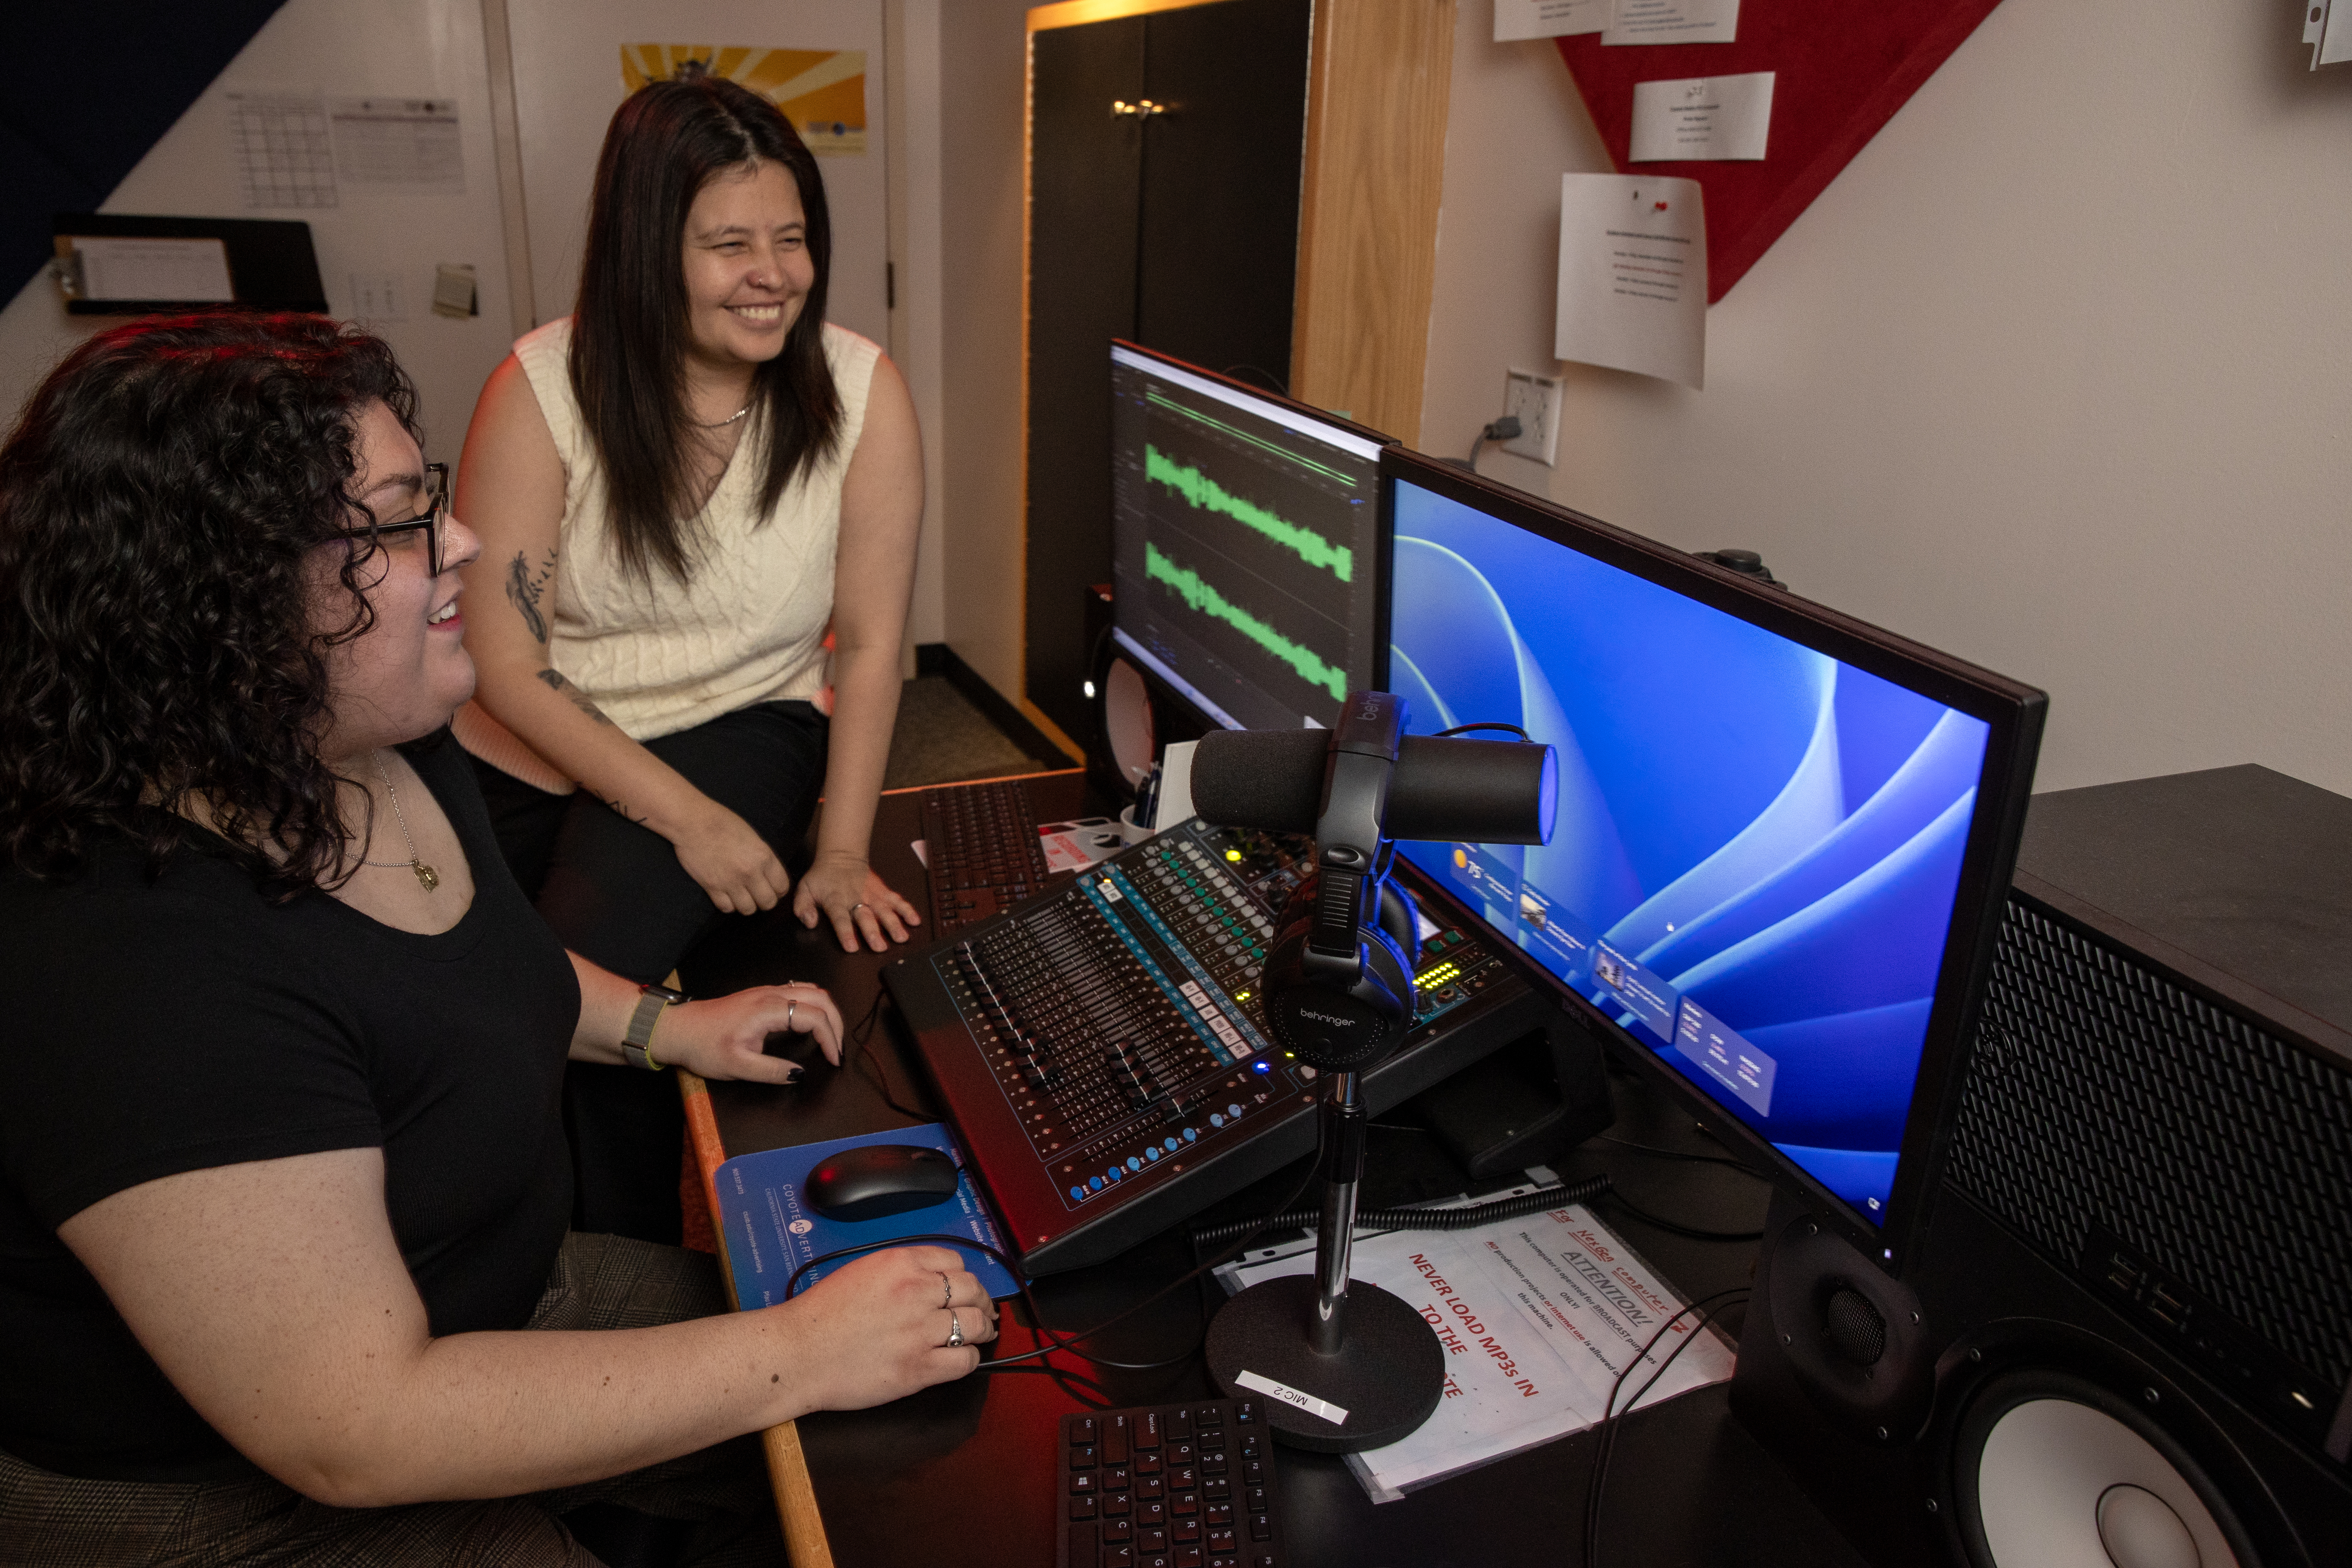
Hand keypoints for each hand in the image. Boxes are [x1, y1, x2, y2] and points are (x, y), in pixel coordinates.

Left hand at [660, 983, 843, 1078]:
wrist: (678, 1029)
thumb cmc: (703, 1047)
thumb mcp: (737, 1067)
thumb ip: (772, 1071)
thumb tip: (800, 1074)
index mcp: (768, 1010)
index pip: (814, 1017)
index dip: (830, 1038)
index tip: (834, 1060)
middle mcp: (772, 993)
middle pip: (821, 997)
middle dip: (836, 1023)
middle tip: (837, 1050)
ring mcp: (767, 990)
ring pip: (812, 990)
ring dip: (827, 1011)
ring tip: (830, 1037)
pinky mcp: (762, 994)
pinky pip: (800, 990)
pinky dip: (815, 1005)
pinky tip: (812, 1022)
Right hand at [673, 802, 791, 914]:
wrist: (693, 822)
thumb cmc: (722, 822)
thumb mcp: (753, 836)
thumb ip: (763, 857)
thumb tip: (769, 874)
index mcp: (764, 856)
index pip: (782, 887)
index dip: (779, 890)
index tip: (773, 888)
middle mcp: (750, 872)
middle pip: (768, 903)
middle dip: (765, 901)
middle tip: (758, 895)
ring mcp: (731, 881)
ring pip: (748, 910)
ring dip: (747, 904)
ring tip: (742, 896)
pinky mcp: (712, 887)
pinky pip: (726, 908)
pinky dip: (728, 905)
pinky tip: (726, 895)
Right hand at [773, 1245, 998, 1409]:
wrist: (798, 1353)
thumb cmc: (820, 1317)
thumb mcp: (861, 1272)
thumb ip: (899, 1272)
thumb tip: (929, 1280)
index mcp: (900, 1264)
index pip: (954, 1260)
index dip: (963, 1275)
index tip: (964, 1286)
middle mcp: (916, 1292)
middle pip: (972, 1289)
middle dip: (982, 1299)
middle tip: (983, 1310)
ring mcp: (920, 1331)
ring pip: (975, 1323)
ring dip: (982, 1328)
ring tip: (983, 1333)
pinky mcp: (918, 1368)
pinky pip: (963, 1360)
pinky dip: (969, 1358)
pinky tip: (961, 1357)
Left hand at [793, 852, 920, 952]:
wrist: (841, 856)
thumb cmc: (822, 877)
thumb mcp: (804, 889)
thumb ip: (803, 906)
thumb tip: (809, 922)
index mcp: (835, 899)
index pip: (840, 917)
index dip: (845, 932)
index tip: (852, 947)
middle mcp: (856, 898)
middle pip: (865, 916)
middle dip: (873, 932)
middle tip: (880, 947)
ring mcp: (872, 895)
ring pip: (884, 910)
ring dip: (893, 924)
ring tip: (901, 937)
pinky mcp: (883, 891)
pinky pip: (896, 900)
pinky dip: (906, 910)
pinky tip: (915, 921)